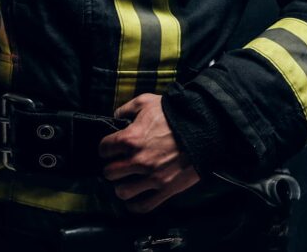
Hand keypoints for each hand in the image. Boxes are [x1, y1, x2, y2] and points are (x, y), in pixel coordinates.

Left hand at [99, 93, 200, 212]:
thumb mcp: (147, 101)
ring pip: (122, 192)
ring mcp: (152, 176)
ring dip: (121, 187)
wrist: (202, 127)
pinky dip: (135, 205)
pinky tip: (134, 199)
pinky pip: (143, 205)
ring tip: (125, 182)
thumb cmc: (174, 113)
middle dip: (111, 168)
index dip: (105, 148)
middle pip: (109, 172)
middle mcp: (138, 159)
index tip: (110, 149)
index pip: (104, 149)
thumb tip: (115, 116)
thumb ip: (127, 108)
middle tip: (117, 165)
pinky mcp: (166, 188)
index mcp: (131, 138)